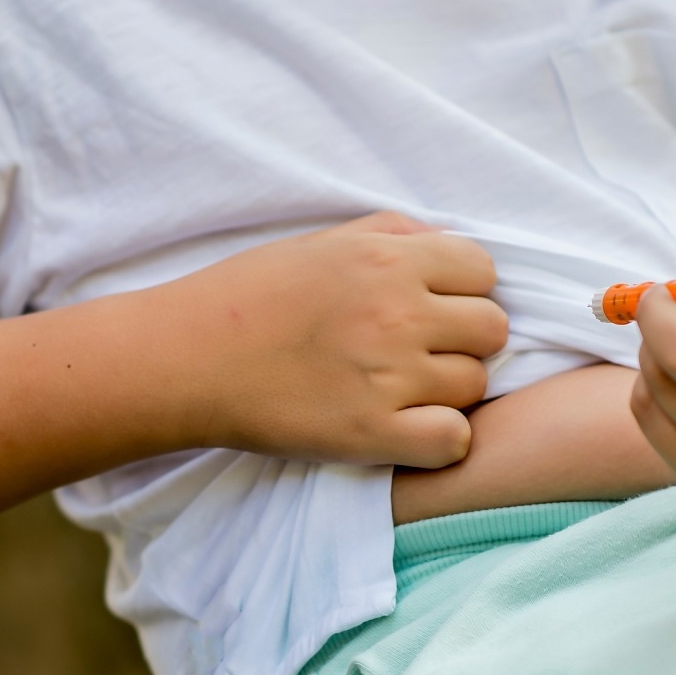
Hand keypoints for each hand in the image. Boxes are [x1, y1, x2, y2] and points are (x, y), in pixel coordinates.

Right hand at [165, 212, 506, 468]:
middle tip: (418, 353)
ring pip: (475, 385)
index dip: (462, 292)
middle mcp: (397, 314)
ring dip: (447, 390)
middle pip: (491, 329)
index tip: (431, 309)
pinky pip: (454, 440)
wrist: (184, 358)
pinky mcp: (369, 434)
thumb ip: (392, 233)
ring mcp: (387, 377)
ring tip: (400, 390)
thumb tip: (448, 245)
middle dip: (462, 340)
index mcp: (387, 259)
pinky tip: (406, 431)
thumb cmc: (246, 295)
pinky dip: (440, 440)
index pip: (483, 271)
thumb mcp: (321, 242)